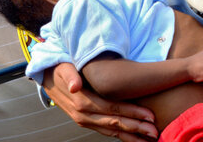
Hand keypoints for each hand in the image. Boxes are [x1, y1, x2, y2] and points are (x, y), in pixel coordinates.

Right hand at [43, 63, 157, 140]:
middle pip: (115, 123)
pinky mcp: (87, 122)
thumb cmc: (61, 69)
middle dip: (136, 128)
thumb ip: (70, 75)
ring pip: (111, 131)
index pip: (112, 109)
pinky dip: (121, 135)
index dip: (132, 113)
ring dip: (131, 135)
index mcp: (82, 102)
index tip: (149, 116)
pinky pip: (106, 131)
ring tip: (149, 138)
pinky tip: (134, 138)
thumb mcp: (64, 68)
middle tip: (155, 131)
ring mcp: (85, 121)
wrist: (48, 78)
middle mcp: (83, 115)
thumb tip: (75, 86)